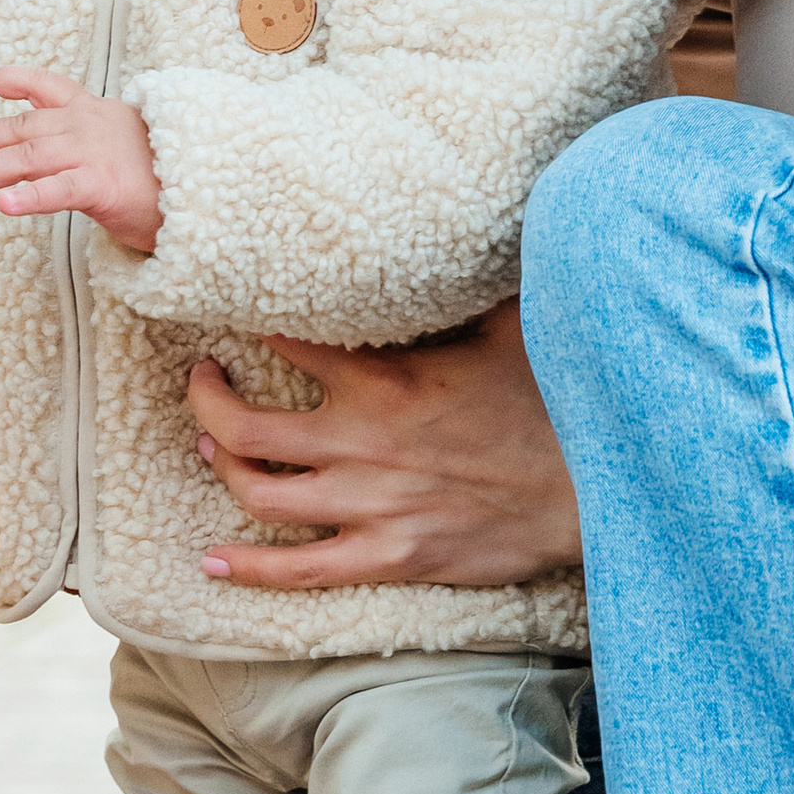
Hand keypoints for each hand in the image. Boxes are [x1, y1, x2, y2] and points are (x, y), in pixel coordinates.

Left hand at [0, 65, 162, 247]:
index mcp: (91, 111)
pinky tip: (3, 206)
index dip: (2, 80)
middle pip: (19, 128)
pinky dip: (28, 197)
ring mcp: (93, 154)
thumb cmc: (164, 173)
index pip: (41, 85)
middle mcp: (86, 126)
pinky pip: (57, 191)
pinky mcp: (104, 187)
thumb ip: (85, 142)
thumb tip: (56, 152)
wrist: (207, 188)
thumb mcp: (120, 143)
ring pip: (26, 158)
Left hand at [188, 303, 579, 589]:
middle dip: (206, 401)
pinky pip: (299, 570)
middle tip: (202, 382)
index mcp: (386, 379)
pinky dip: (248, 569)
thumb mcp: (510, 324)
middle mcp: (361, 442)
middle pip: (243, 428)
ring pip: (258, 493)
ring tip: (210, 447)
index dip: (251, 322)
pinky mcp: (388, 557)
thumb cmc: (551, 403)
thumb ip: (467, 282)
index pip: (289, 341)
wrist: (591, 492)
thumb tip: (463, 223)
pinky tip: (211, 561)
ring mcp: (369, 506)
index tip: (235, 311)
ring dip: (221, 468)